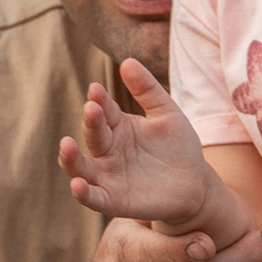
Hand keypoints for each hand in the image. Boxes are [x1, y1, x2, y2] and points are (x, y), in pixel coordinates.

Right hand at [58, 57, 212, 226]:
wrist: (195, 185)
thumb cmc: (178, 147)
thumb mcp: (167, 114)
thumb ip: (148, 90)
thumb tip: (127, 61)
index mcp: (117, 127)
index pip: (104, 111)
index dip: (99, 101)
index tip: (96, 90)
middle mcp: (107, 151)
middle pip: (92, 136)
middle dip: (90, 122)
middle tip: (91, 108)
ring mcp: (108, 176)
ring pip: (81, 167)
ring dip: (71, 158)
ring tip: (66, 145)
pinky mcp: (114, 201)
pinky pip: (94, 198)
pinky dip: (83, 193)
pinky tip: (77, 185)